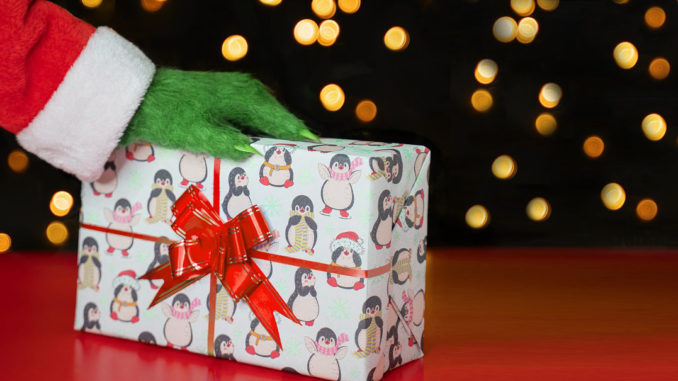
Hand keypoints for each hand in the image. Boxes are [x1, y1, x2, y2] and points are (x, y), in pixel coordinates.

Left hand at [120, 69, 317, 159]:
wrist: (139, 96)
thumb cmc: (169, 116)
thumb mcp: (200, 136)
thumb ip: (232, 145)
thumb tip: (258, 155)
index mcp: (248, 98)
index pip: (285, 122)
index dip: (301, 140)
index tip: (317, 156)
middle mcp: (249, 90)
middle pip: (279, 119)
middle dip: (290, 141)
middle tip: (302, 166)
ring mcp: (237, 91)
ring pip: (266, 119)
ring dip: (274, 138)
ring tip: (285, 162)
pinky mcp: (226, 96)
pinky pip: (253, 116)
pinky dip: (259, 132)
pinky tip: (257, 149)